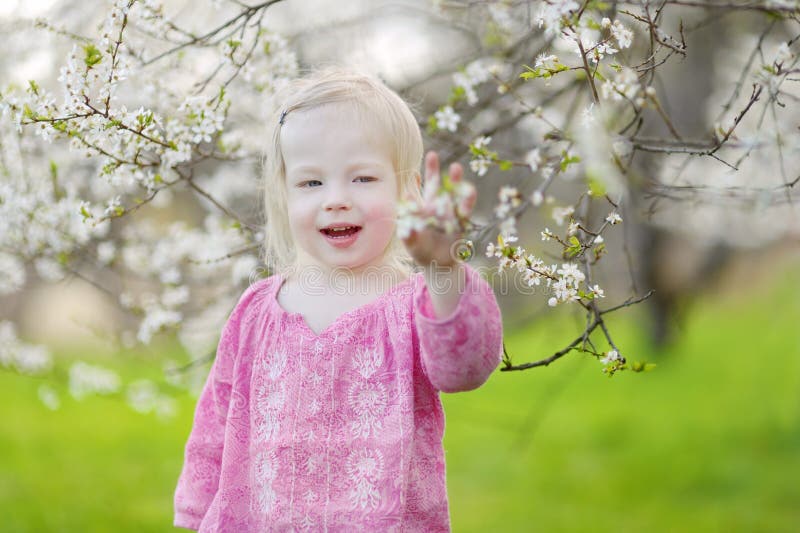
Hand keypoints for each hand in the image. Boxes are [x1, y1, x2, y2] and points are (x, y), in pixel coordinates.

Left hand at [401, 151, 476, 267]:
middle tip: (432, 154)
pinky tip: (469, 191)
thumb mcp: (412, 243)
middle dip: (433, 170)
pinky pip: (464, 210)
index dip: (412, 184)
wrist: (438, 263)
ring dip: (454, 181)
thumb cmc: (421, 251)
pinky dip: (467, 201)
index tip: (411, 175)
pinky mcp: (460, 222)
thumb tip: (405, 228)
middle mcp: (435, 207)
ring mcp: (449, 213)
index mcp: (421, 209)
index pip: (415, 193)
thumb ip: (408, 235)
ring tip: (456, 167)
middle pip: (434, 185)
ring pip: (451, 193)